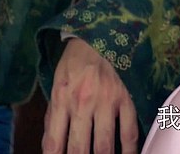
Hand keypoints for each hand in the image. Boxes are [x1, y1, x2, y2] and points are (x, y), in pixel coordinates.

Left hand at [42, 38, 138, 153]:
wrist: (98, 37)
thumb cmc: (74, 65)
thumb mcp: (56, 88)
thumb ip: (53, 119)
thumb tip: (50, 148)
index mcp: (61, 101)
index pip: (55, 143)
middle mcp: (82, 104)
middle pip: (80, 149)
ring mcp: (106, 102)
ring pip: (105, 145)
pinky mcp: (125, 99)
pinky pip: (129, 131)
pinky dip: (129, 150)